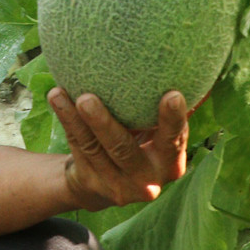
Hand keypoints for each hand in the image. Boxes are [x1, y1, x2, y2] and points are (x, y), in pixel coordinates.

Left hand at [48, 88, 188, 210]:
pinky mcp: (90, 182)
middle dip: (103, 124)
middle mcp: (146, 180)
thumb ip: (166, 112)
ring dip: (74, 119)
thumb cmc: (143, 144)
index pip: (174, 140)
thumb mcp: (159, 136)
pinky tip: (57, 97)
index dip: (173, 120)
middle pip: (123, 149)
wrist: (107, 186)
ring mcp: (115, 185)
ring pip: (92, 147)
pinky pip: (77, 146)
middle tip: (87, 98)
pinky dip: (66, 120)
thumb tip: (192, 63)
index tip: (172, 94)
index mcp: (171, 164)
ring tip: (59, 93)